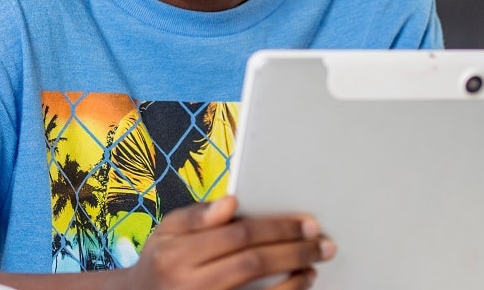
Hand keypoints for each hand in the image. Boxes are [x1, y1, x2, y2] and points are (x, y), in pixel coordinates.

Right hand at [121, 195, 333, 289]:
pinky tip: (299, 285)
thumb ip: (199, 217)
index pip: (238, 235)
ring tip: (314, 263)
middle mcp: (192, 284)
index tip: (305, 222)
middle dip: (293, 250)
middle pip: (253, 263)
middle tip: (323, 242)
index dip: (276, 227)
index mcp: (178, 254)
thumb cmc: (161, 261)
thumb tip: (232, 202)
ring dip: (294, 279)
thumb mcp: (167, 231)